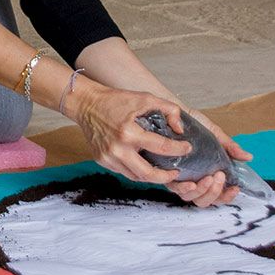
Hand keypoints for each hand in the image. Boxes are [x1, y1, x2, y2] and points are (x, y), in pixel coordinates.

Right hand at [71, 85, 191, 186]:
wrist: (87, 104)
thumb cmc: (115, 100)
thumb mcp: (145, 98)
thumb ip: (168, 110)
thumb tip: (179, 129)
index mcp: (129, 133)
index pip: (160, 147)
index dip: (178, 149)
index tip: (187, 148)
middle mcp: (117, 149)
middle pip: (147, 174)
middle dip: (166, 177)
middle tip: (176, 173)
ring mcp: (108, 157)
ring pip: (135, 176)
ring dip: (151, 176)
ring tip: (163, 171)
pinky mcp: (102, 160)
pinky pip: (123, 172)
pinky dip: (136, 171)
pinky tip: (145, 165)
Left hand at [168, 108, 252, 208]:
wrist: (177, 112)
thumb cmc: (195, 126)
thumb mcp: (216, 135)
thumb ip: (230, 148)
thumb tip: (248, 157)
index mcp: (206, 174)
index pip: (217, 196)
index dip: (226, 197)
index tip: (235, 188)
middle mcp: (192, 179)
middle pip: (203, 201)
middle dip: (214, 193)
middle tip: (219, 177)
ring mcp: (179, 178)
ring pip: (190, 197)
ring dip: (203, 191)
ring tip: (209, 178)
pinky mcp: (166, 172)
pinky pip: (173, 187)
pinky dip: (184, 188)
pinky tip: (191, 183)